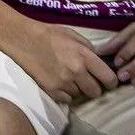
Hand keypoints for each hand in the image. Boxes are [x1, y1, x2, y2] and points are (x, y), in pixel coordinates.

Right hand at [3, 21, 117, 103]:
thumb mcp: (74, 35)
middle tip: (89, 82)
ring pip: (80, 95)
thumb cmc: (50, 34)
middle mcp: (76, 71)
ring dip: (78, 90)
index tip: (108, 82)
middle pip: (96, 92)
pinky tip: (61, 84)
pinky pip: (67, 99)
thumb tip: (100, 63)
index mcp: (84, 56)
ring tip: (70, 80)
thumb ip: (89, 50)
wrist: (23, 39)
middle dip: (95, 88)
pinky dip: (66, 94)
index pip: (108, 78)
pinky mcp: (51, 90)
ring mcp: (63, 82)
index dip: (111, 82)